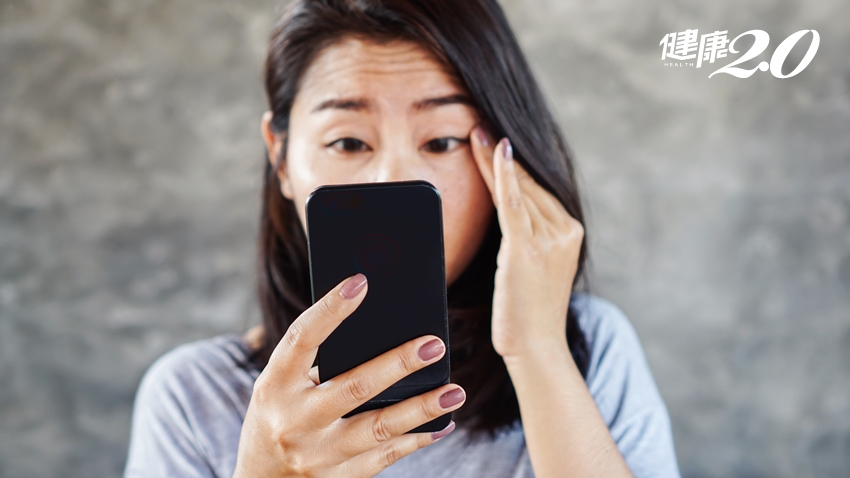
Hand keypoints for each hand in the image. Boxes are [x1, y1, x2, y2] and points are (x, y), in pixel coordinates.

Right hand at [233, 273, 464, 477]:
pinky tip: (442, 424)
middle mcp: (293, 421)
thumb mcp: (280, 386)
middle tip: (434, 345)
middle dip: (399, 364)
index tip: (361, 282)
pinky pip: (386, 457)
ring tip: (454, 391)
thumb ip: (318, 363)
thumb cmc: (278, 417)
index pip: (301, 339)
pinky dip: (417, 440)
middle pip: (354, 387)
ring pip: (378, 429)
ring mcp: (316, 455)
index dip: (330, 310)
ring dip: (421, 409)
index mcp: (275, 385)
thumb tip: (383, 332)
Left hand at [470, 127, 584, 359]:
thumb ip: (526, 235)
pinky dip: (503, 176)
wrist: (535, 348)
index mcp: (569, 232)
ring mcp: (551, 239)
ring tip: (475, 133)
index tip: (495, 140)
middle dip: (501, 155)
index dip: (513, 165)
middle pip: (527, 184)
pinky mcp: (528, 249)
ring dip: (494, 159)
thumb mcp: (532, 266)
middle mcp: (565, 231)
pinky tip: (495, 152)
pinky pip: (513, 204)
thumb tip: (503, 209)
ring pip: (517, 190)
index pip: (536, 190)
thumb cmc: (526, 312)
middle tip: (479, 127)